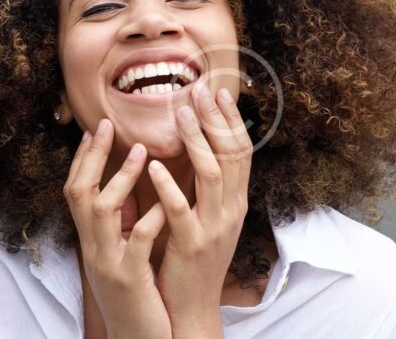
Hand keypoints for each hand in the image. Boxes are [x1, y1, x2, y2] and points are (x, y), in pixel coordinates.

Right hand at [63, 118, 170, 338]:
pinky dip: (150, 218)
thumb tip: (126, 190)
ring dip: (121, 178)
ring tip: (142, 150)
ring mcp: (109, 263)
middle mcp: (93, 248)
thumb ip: (121, 226)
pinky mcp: (130, 279)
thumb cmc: (135, 297)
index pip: (76, 191)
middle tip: (107, 123)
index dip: (81, 159)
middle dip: (90, 156)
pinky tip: (165, 201)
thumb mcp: (123, 256)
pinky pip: (137, 242)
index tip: (94, 128)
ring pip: (101, 211)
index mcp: (93, 241)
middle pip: (78, 192)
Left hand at [148, 81, 253, 336]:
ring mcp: (214, 228)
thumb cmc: (195, 259)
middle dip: (216, 119)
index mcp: (235, 203)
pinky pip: (181, 210)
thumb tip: (206, 150)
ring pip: (212, 175)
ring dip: (196, 141)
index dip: (232, 121)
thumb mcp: (211, 219)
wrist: (193, 306)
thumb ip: (210, 188)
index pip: (241, 153)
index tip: (219, 92)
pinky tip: (154, 166)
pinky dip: (169, 185)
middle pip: (231, 155)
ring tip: (180, 115)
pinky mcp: (191, 245)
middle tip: (201, 89)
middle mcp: (231, 211)